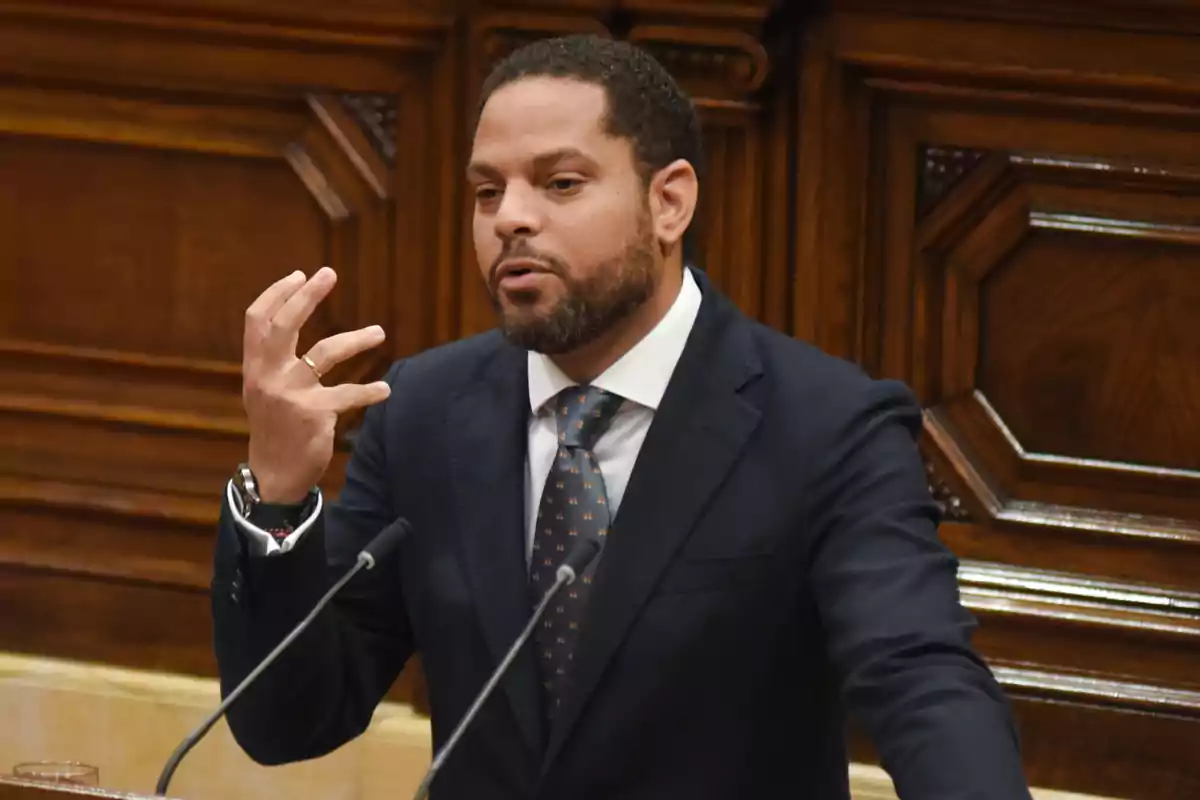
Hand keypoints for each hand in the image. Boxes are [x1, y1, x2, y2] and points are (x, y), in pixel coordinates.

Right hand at [241, 267, 390, 502]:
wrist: (274, 473)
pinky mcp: (314, 414)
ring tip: (379, 332)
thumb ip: (272, 358)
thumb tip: (291, 314)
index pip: (258, 320)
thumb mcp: (263, 389)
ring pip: (326, 353)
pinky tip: (385, 388)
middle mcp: (267, 376)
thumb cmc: (274, 426)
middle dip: (307, 296)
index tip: (300, 275)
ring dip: (356, 339)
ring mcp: (290, 395)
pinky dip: (369, 391)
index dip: (277, 294)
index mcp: (254, 367)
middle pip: (285, 325)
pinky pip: (348, 395)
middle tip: (329, 273)